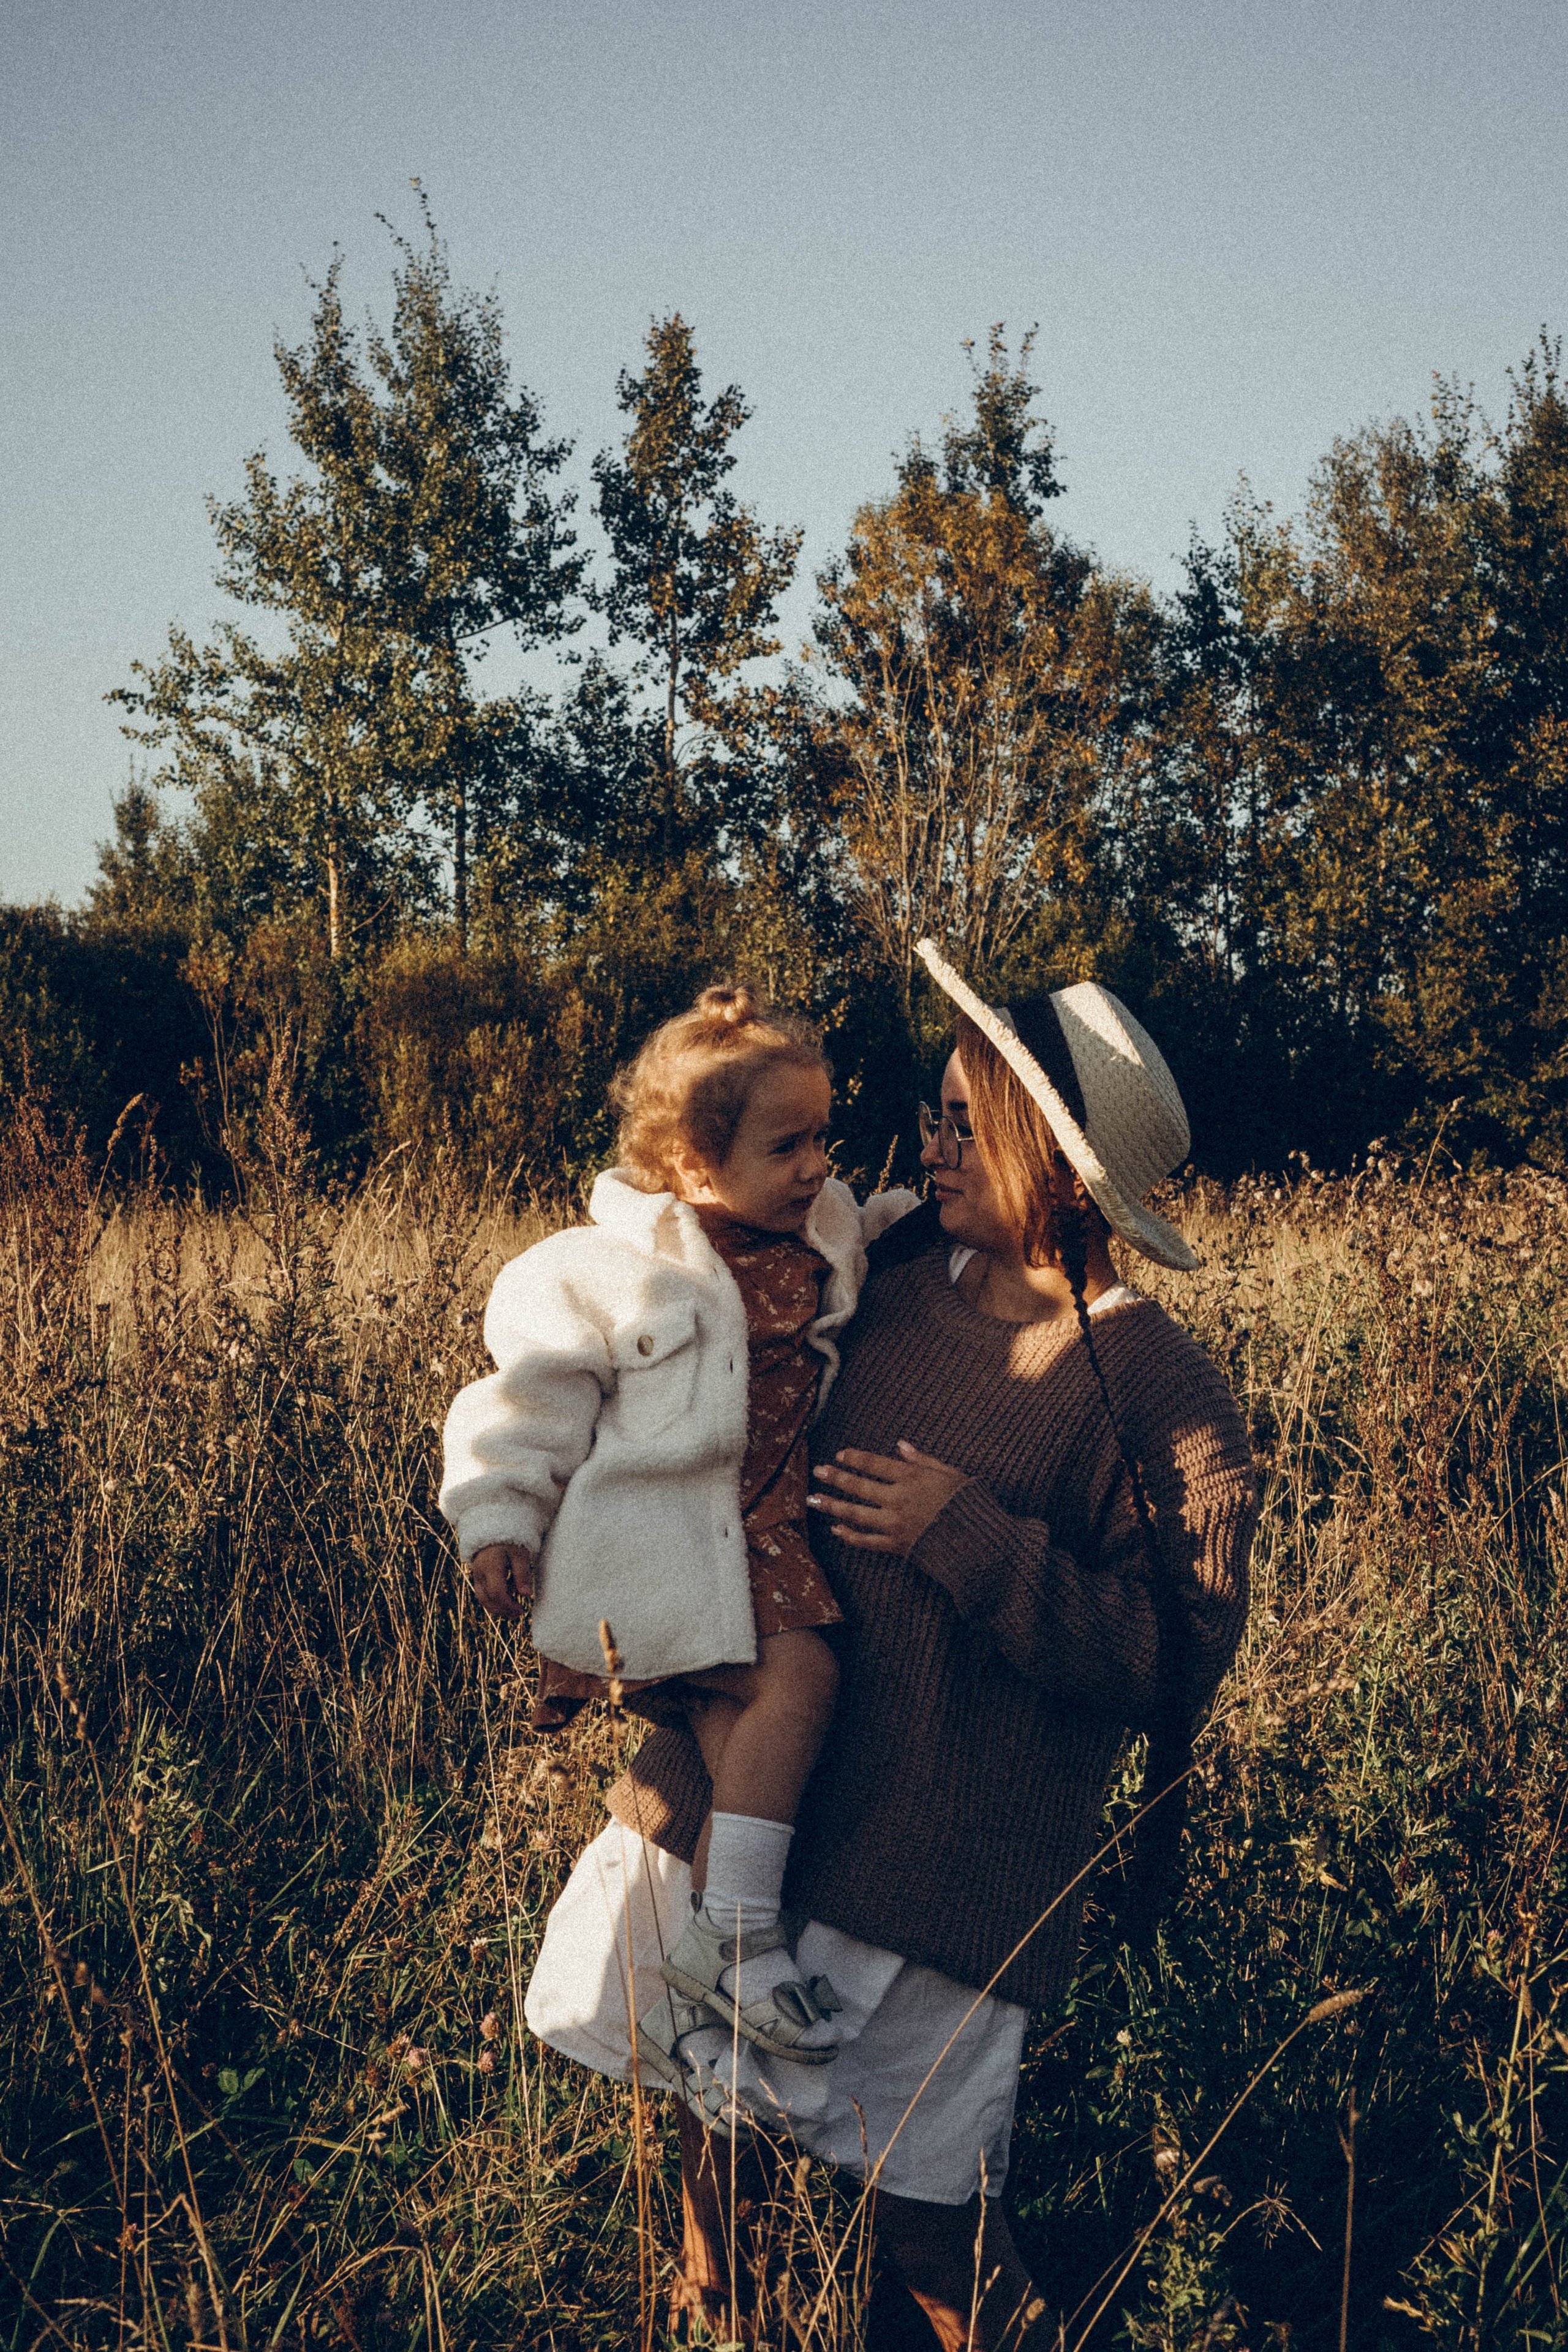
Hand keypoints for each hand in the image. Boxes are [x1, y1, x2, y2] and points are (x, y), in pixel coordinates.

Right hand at [469, 1543, 533, 1619]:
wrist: (492, 1530)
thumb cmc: (509, 1541)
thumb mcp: (520, 1554)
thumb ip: (523, 1574)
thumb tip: (527, 1595)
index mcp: (490, 1566)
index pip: (496, 1593)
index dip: (508, 1605)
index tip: (521, 1610)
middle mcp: (479, 1573)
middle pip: (487, 1599)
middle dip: (502, 1610)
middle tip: (518, 1613)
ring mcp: (476, 1575)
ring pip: (483, 1598)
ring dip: (497, 1607)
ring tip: (514, 1611)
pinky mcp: (477, 1577)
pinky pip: (483, 1593)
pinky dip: (494, 1600)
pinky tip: (507, 1599)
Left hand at [808, 1442, 968, 1554]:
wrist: (977, 1543)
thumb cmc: (967, 1504)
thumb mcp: (950, 1473)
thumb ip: (923, 1460)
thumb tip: (900, 1445)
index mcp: (912, 1478)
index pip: (875, 1464)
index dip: (856, 1458)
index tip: (840, 1454)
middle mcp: (899, 1499)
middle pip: (860, 1486)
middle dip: (836, 1477)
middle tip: (817, 1471)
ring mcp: (895, 1524)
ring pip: (856, 1513)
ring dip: (832, 1505)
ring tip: (813, 1499)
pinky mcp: (896, 1545)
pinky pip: (866, 1541)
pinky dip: (849, 1535)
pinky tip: (835, 1529)